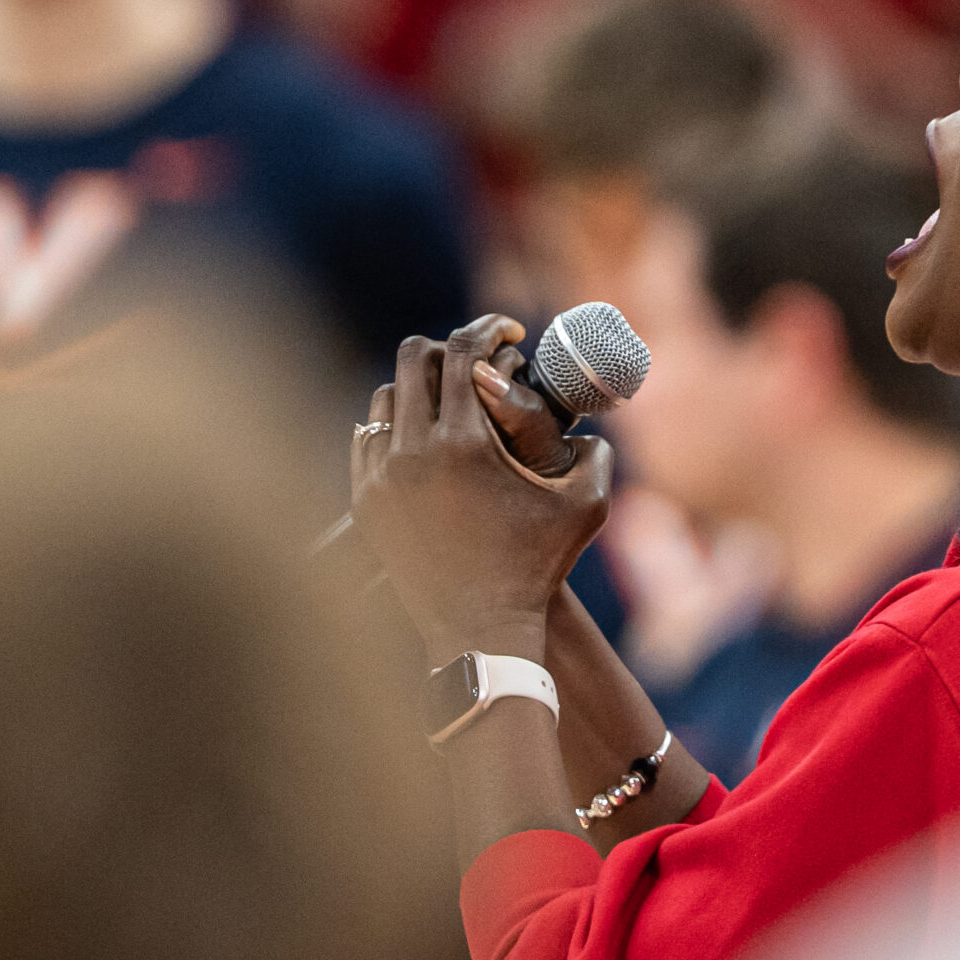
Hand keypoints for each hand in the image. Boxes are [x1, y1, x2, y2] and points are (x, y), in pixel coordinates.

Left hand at [353, 316, 611, 661]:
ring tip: (450, 402)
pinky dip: (393, 427)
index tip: (508, 332)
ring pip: (385, 397)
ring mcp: (379, 478)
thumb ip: (595, 452)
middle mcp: (412, 453)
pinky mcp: (363, 501)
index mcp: (464, 444)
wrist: (479, 631)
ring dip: (419, 388)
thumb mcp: (585, 507)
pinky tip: (420, 438)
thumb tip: (590, 423)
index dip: (488, 328)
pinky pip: (366, 439)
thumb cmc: (537, 567)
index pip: (462, 351)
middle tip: (479, 363)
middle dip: (450, 350)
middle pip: (414, 359)